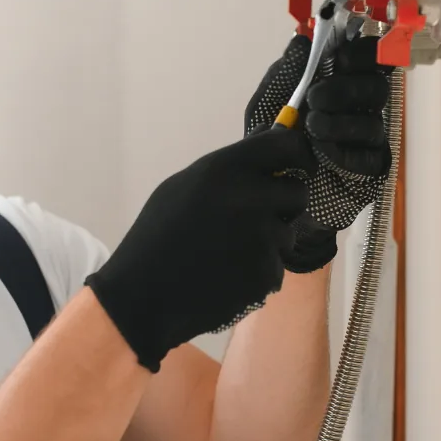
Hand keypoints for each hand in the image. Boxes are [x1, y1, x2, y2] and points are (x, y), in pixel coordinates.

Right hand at [85, 128, 316, 372]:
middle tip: (255, 218)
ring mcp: (261, 237)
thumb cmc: (157, 237)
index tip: (294, 166)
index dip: (296, 154)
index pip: (286, 145)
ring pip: (287, 234)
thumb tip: (266, 147)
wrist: (142, 296)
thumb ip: (228, 168)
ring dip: (268, 243)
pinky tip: (226, 277)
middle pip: (298, 191)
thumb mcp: (181, 188)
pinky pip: (275, 266)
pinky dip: (257, 273)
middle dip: (283, 204)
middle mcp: (249, 198)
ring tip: (226, 254)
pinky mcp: (266, 273)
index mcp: (225, 169)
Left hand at [245, 32, 391, 272]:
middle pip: (377, 86)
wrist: (265, 187)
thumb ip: (284, 72)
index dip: (362, 53)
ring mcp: (368, 139)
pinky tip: (324, 153)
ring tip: (311, 127)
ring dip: (341, 122)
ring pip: (373, 122)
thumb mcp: (267, 102)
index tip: (339, 59)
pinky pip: (372, 158)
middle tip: (315, 97)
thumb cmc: (270, 140)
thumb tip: (301, 42)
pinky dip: (346, 153)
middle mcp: (360, 108)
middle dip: (346, 88)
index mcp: (340, 83)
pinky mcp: (370, 169)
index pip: (368, 58)